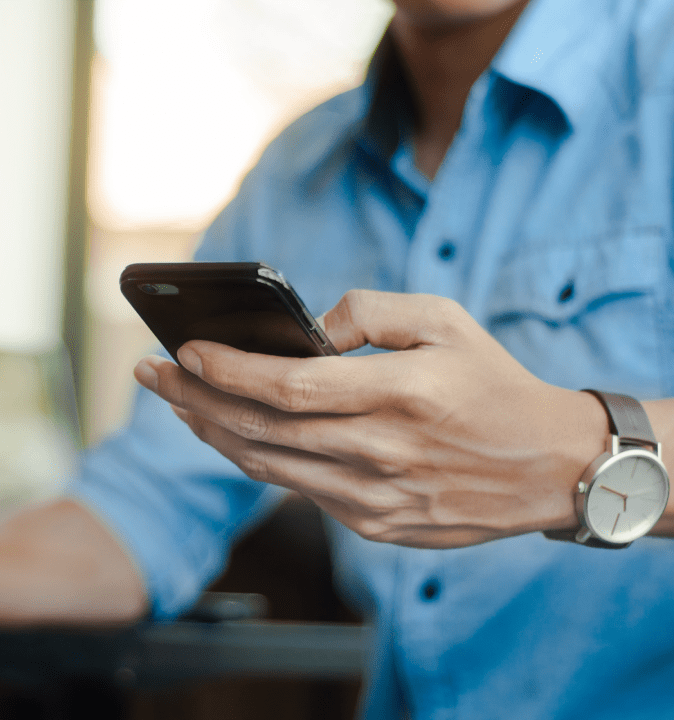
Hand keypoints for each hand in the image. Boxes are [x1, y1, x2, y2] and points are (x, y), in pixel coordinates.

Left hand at [134, 290, 605, 547]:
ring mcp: (376, 497)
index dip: (225, 369)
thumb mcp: (444, 319)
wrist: (548, 466)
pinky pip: (300, 490)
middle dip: (194, 399)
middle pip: (259, 430)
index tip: (182, 351)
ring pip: (269, 467)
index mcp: (398, 393)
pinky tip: (237, 437)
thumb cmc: (494, 384)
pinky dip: (259, 460)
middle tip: (153, 375)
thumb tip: (307, 332)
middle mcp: (381, 450)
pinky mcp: (377, 524)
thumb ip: (369, 311)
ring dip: (215, 434)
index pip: (285, 386)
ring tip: (181, 404)